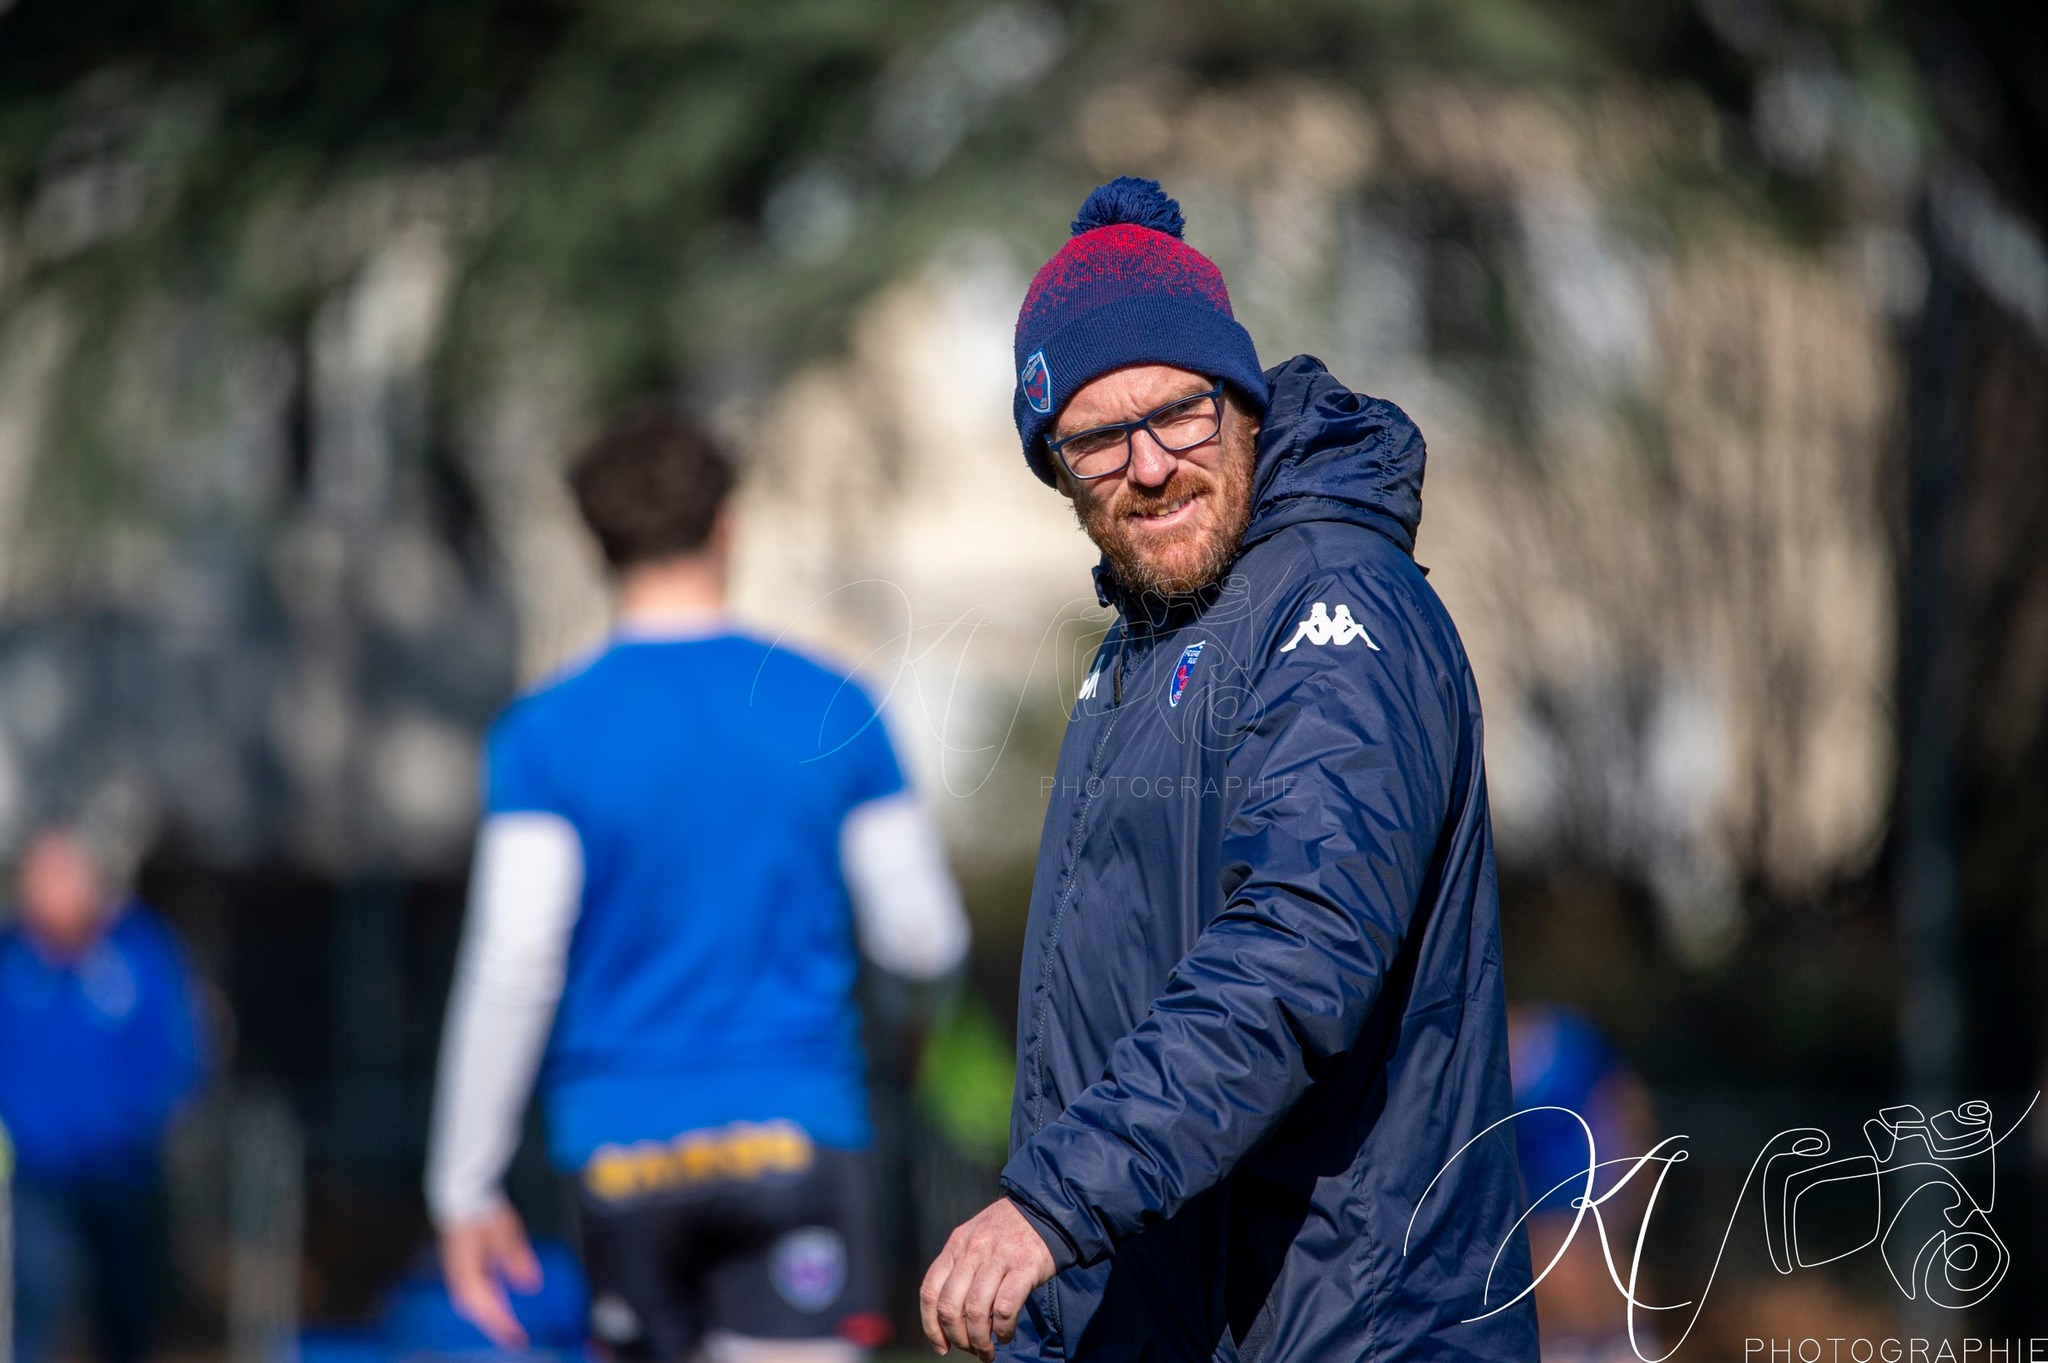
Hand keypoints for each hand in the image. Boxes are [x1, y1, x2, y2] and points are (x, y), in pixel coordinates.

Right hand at [439, 1202, 542, 1348]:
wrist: (460, 1193)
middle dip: (496, 1326)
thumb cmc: (483, 1212)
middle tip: (515, 1340)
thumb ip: (517, 1259)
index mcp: (468, 1272)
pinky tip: (498, 1302)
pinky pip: (472, 1292)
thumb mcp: (506, 1233)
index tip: (517, 1337)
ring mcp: (457, 1272)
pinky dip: (486, 1301)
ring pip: (473, 1303)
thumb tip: (531, 1287)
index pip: (486, 1306)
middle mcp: (459, 1277)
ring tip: (508, 1328)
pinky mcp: (459, 1266)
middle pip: (478, 1310)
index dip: (502, 1324)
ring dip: (490, 1316)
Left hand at [920, 1198, 1056, 1359]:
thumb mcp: (974, 1238)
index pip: (930, 1291)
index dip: (931, 1326)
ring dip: (979, 1340)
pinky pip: (1005, 1309)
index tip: (941, 1345)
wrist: (1045, 1210)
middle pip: (950, 1306)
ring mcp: (998, 1258)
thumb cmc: (1008, 1231)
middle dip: (956, 1337)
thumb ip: (959, 1267)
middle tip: (969, 1349)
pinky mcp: (1024, 1267)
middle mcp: (972, 1250)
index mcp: (956, 1245)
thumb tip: (948, 1315)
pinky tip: (1005, 1334)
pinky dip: (1003, 1329)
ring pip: (976, 1312)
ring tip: (987, 1350)